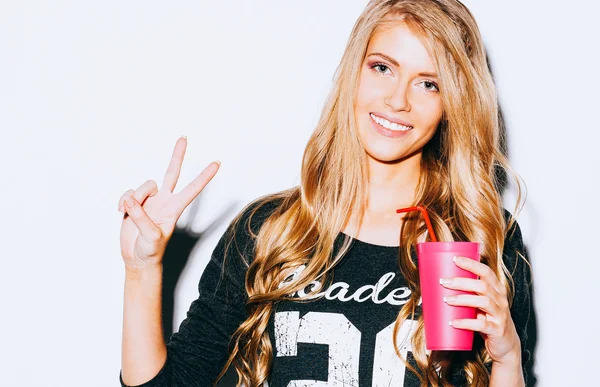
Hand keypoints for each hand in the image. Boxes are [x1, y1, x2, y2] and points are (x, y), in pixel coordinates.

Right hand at [118, 137, 219, 269]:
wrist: (136, 258)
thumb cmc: (150, 251)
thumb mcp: (150, 237)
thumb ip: (141, 217)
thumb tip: (131, 200)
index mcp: (174, 208)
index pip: (192, 188)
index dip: (204, 176)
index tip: (217, 163)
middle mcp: (165, 201)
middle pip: (172, 172)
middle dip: (177, 155)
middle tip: (184, 137)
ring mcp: (150, 201)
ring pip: (144, 185)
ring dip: (135, 197)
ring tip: (130, 213)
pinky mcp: (135, 203)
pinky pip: (128, 193)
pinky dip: (123, 201)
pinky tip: (122, 212)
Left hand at [440, 256, 520, 364]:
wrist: (505, 344)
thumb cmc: (489, 320)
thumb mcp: (481, 304)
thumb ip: (468, 294)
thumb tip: (441, 285)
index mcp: (497, 290)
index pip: (486, 272)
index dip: (471, 264)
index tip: (455, 259)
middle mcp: (501, 300)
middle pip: (482, 285)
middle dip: (461, 282)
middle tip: (443, 281)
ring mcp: (500, 315)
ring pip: (483, 302)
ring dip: (462, 299)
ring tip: (447, 300)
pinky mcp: (497, 330)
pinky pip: (482, 325)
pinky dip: (466, 323)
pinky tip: (453, 322)